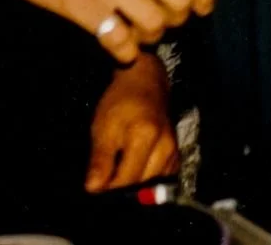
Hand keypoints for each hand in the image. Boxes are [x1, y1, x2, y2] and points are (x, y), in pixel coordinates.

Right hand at [0, 0, 214, 63]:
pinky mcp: (81, 6)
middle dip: (177, 17)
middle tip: (163, 19)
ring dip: (151, 35)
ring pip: (154, 24)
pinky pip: (121, 41)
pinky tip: (118, 45)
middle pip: (179, 1)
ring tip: (137, 31)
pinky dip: (125, 50)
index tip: (204, 7)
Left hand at [86, 54, 177, 191]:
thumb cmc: (121, 101)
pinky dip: (149, 178)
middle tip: (105, 178)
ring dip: (136, 184)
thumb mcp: (103, 127)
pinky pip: (163, 176)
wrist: (145, 81)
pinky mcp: (176, 152)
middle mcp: (165, 146)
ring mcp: (173, 150)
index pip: (126, 180)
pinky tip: (136, 169)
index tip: (96, 184)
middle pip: (141, 184)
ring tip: (119, 172)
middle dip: (121, 186)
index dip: (108, 187)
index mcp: (145, 137)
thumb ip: (100, 160)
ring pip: (153, 183)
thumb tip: (93, 188)